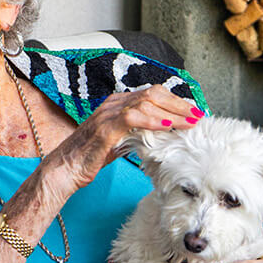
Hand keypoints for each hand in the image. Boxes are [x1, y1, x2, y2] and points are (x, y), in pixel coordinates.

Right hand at [51, 85, 203, 188]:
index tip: (193, 112)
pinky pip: (132, 118)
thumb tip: (161, 135)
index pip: (152, 94)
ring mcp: (107, 114)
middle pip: (153, 94)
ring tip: (189, 122)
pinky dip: (152, 121)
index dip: (175, 101)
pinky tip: (167, 127)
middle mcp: (113, 104)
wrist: (64, 169)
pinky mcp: (104, 129)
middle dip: (179, 104)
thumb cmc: (90, 157)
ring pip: (146, 102)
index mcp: (117, 104)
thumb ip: (136, 133)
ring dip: (171, 112)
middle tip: (198, 115)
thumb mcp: (119, 141)